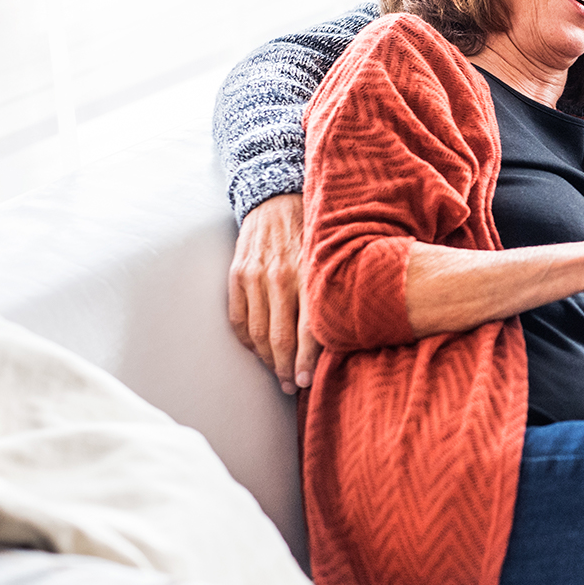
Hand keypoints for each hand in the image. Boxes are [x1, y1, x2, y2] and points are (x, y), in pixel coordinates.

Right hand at [226, 193, 318, 394]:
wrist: (278, 197)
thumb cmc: (314, 231)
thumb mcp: (332, 255)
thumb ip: (334, 290)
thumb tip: (346, 332)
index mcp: (310, 274)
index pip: (307, 330)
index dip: (305, 361)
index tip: (305, 383)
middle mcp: (281, 276)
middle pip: (280, 338)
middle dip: (285, 369)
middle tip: (291, 388)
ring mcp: (256, 276)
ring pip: (257, 333)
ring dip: (267, 359)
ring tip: (277, 374)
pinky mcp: (237, 274)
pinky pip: (238, 319)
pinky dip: (248, 340)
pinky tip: (259, 350)